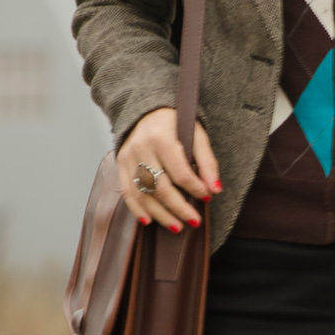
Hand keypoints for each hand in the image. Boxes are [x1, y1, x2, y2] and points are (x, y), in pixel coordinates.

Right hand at [117, 110, 220, 229]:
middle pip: (160, 187)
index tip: (207, 197)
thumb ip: (207, 161)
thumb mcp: (196, 133)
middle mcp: (141, 148)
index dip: (194, 188)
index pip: (180, 171)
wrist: (145, 108)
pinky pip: (127, 192)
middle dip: (179, 208)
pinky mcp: (120, 165)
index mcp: (162, 137)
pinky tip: (149, 221)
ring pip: (142, 194)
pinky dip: (137, 209)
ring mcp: (128, 157)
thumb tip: (214, 189)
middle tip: (194, 221)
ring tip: (177, 227)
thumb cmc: (174, 121)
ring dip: (160, 214)